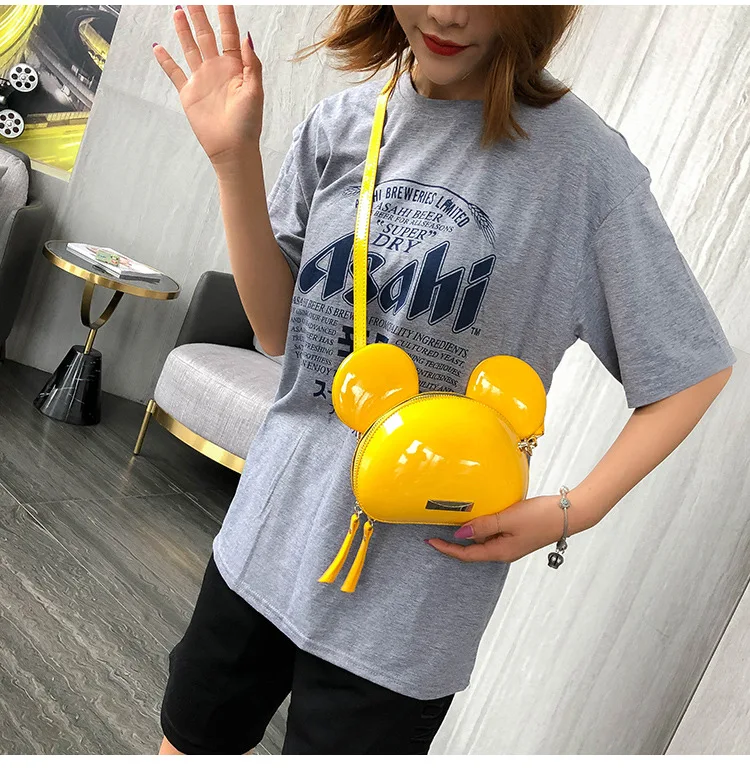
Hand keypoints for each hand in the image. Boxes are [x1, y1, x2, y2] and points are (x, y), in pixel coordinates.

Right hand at [153, 5, 262, 167]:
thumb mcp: (255, 91)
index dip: (225, 15)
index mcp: (235, 67)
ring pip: (190, 47)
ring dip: (184, 29)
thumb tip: (246, 36)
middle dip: (200, 14)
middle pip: (206, 35)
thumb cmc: (248, 124)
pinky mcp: (189, 93)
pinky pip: (174, 72)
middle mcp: (217, 69)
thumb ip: (251, 63)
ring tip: (178, 10)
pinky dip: (165, 60)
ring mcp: (202, 79)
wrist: (232, 148)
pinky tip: (158, 47)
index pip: (229, 34)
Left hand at [426, 495, 566, 562]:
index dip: (447, 549)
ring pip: (483, 541)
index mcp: (500, 552)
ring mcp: (512, 544)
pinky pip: (493, 534)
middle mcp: (504, 551)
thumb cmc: (541, 516)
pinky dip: (481, 527)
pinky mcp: (517, 535)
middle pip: (473, 550)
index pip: (466, 554)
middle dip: (454, 543)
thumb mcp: (508, 519)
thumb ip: (483, 525)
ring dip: (468, 534)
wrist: (570, 513)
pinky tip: (479, 516)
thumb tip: (461, 533)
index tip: (430, 541)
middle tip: (436, 530)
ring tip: (453, 521)